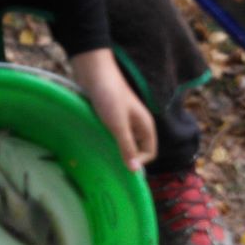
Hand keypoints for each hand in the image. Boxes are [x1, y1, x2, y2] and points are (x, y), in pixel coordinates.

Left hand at [71, 48, 157, 170]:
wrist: (94, 72)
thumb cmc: (109, 97)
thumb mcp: (118, 125)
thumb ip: (127, 148)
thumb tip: (136, 172)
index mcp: (146, 125)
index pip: (150, 152)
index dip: (138, 161)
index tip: (121, 162)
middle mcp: (138, 123)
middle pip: (138, 148)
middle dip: (126, 156)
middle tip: (109, 159)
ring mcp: (125, 119)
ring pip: (125, 142)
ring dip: (115, 148)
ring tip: (103, 149)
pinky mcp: (112, 116)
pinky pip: (114, 134)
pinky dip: (108, 139)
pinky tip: (97, 139)